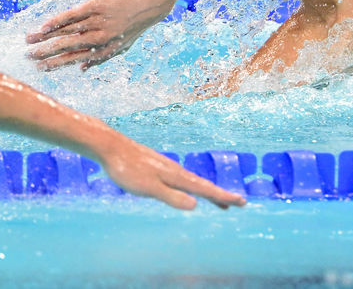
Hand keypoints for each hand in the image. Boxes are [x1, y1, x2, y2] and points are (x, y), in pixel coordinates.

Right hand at [27, 0, 173, 70]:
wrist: (152, 3)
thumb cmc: (134, 25)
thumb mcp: (122, 46)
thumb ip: (101, 58)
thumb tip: (81, 70)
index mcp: (106, 51)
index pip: (76, 60)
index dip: (56, 64)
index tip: (39, 68)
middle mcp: (102, 38)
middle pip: (68, 47)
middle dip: (45, 53)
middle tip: (27, 57)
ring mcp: (99, 21)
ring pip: (67, 31)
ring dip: (45, 37)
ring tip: (28, 40)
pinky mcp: (98, 5)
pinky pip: (73, 16)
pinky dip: (57, 22)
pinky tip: (44, 27)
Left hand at [99, 137, 245, 209]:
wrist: (111, 147)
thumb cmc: (127, 170)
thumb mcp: (148, 188)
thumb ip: (171, 197)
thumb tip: (196, 205)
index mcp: (176, 176)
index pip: (205, 190)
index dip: (223, 197)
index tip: (242, 202)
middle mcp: (176, 171)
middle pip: (203, 186)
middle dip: (221, 196)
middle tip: (239, 204)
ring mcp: (168, 169)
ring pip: (194, 183)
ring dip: (209, 194)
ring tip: (219, 203)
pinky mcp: (158, 168)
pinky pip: (183, 181)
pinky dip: (194, 189)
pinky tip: (188, 191)